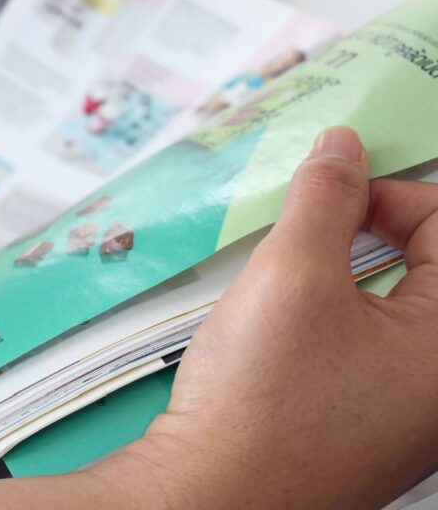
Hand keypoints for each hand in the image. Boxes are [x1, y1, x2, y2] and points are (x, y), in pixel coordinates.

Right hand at [117, 128, 437, 508]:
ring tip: (286, 279)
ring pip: (391, 310)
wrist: (207, 500)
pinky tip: (281, 330)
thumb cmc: (260, 403)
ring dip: (342, 277)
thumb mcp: (291, 276)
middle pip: (426, 270)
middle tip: (306, 227)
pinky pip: (366, 352)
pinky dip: (330, 322)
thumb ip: (325, 198)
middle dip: (365, 232)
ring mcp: (408, 415)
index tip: (328, 189)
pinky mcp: (367, 430)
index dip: (388, 193)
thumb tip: (343, 148)